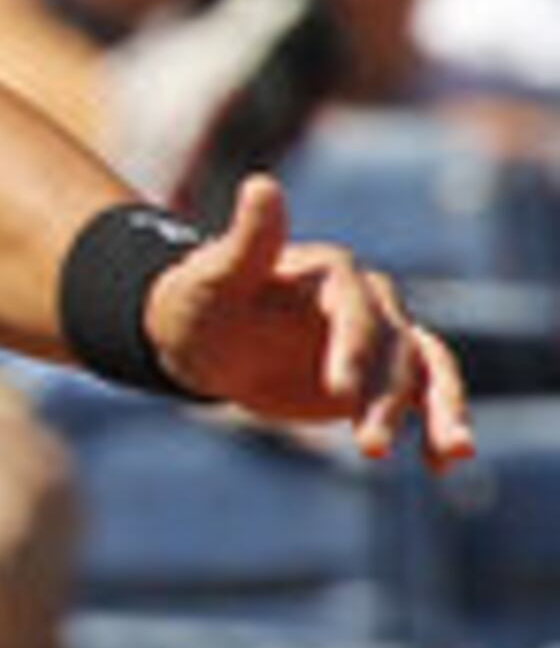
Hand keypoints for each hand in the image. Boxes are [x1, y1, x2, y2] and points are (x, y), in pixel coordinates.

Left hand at [147, 175, 473, 464]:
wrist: (201, 338)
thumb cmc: (199, 302)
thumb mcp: (213, 276)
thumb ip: (247, 240)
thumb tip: (262, 184)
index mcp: (328, 274)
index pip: (353, 307)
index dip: (352, 346)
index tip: (338, 389)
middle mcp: (365, 301)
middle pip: (393, 346)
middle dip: (384, 396)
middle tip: (366, 443)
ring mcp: (378, 339)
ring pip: (423, 371)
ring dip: (439, 411)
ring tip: (448, 455)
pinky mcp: (382, 375)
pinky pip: (425, 396)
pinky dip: (439, 425)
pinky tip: (442, 464)